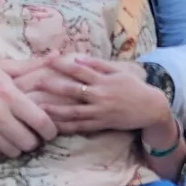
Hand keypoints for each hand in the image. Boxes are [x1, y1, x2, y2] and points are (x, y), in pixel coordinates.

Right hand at [0, 58, 57, 157]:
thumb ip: (30, 67)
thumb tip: (57, 57)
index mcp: (7, 94)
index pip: (41, 121)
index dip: (50, 130)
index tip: (49, 130)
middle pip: (30, 142)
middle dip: (34, 139)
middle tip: (31, 133)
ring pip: (14, 152)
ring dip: (17, 146)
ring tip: (14, 136)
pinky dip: (0, 149)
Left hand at [6, 54, 170, 134]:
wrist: (151, 108)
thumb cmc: (132, 87)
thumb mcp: (118, 72)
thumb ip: (97, 64)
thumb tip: (78, 58)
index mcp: (103, 80)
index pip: (80, 70)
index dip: (63, 64)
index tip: (47, 59)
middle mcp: (100, 96)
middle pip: (73, 90)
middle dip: (53, 87)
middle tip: (34, 83)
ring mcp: (100, 112)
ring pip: (74, 112)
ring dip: (55, 111)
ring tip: (38, 109)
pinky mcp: (101, 124)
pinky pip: (81, 127)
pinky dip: (67, 127)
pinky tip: (53, 127)